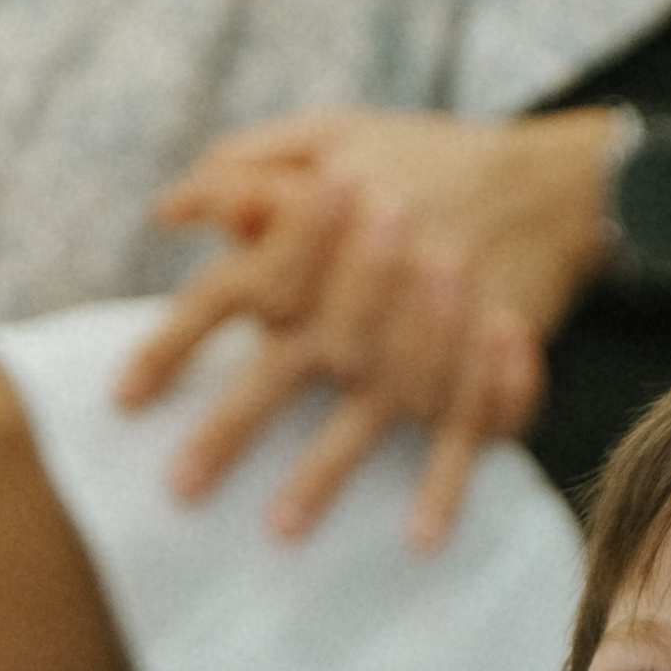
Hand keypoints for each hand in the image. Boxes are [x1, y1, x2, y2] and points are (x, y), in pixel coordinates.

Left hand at [114, 105, 620, 544]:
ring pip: (365, 415)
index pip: (225, 293)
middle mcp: (362, 291)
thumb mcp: (334, 132)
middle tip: (181, 488)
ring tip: (281, 531)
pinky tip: (421, 539)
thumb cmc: (422, 157)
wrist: (547, 178)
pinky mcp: (483, 362)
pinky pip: (463, 434)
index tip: (123, 400)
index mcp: (316, 232)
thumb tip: (167, 210)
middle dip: (229, 430)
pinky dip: (445, 487)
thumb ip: (246, 166)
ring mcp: (426, 334)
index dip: (170, 346)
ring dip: (324, 476)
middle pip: (282, 369)